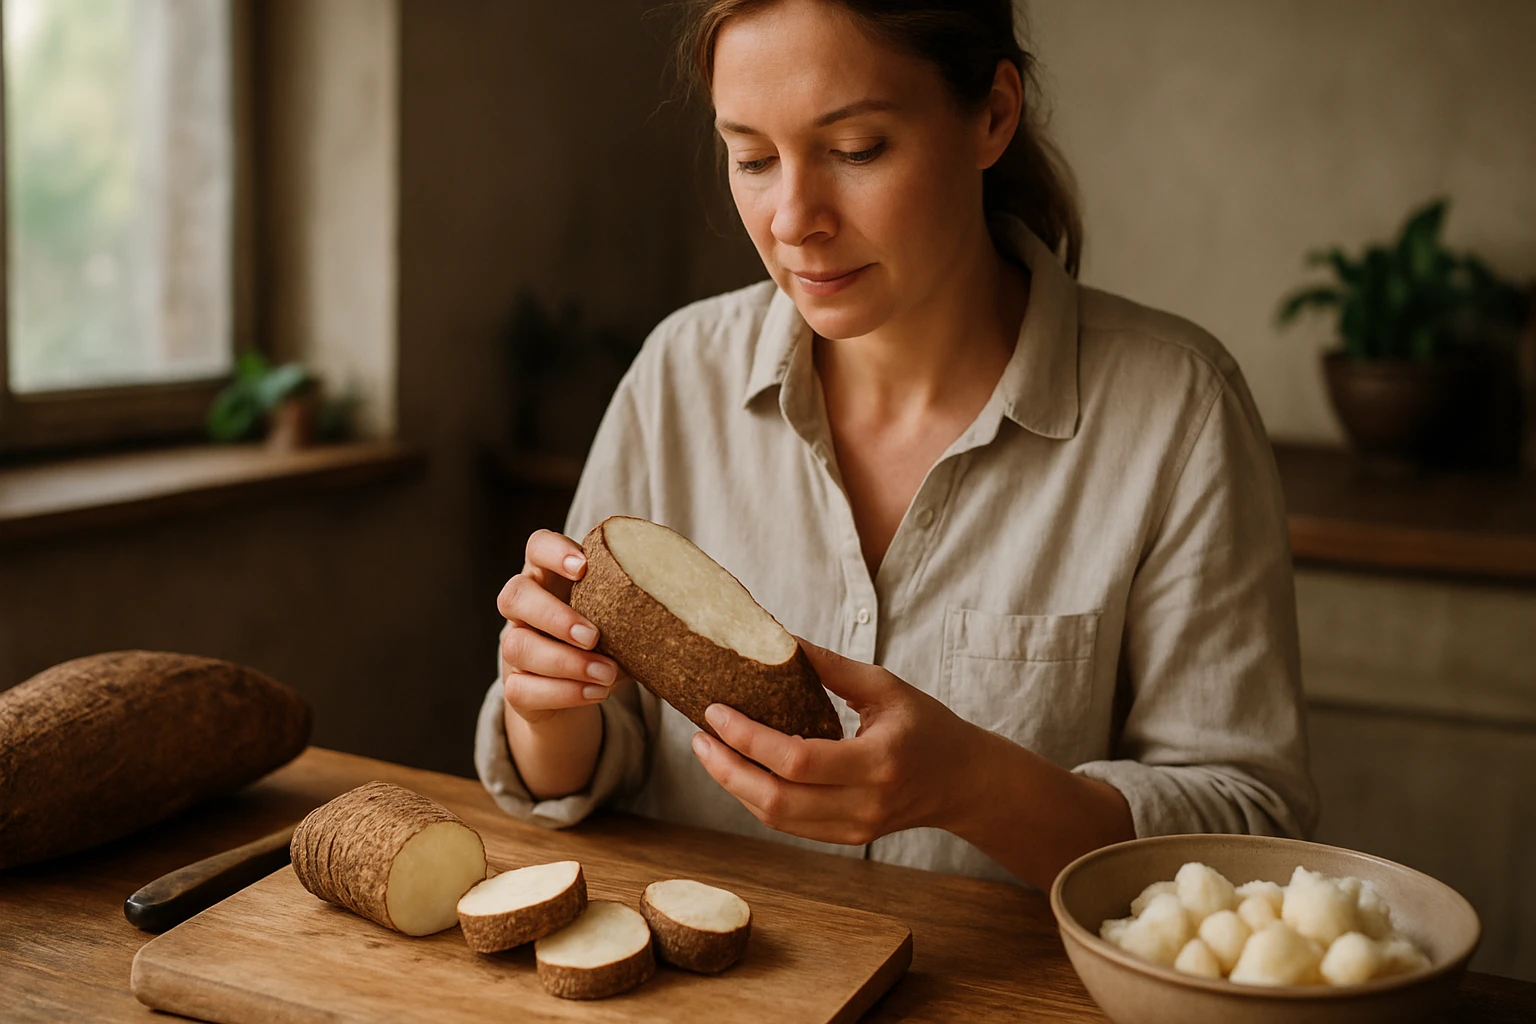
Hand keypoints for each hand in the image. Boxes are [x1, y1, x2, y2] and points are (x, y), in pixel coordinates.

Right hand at [496, 529, 625, 725]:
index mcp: (550, 576)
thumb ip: (638, 606)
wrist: (586, 689)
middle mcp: (524, 607)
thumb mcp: (623, 618)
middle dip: (554, 616)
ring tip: (607, 673)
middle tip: (594, 635)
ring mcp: (514, 645)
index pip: (537, 547)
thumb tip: (684, 605)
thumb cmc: (611, 640)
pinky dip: (562, 692)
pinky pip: (521, 689)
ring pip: (516, 646)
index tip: (584, 568)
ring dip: (565, 662)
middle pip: (515, 596)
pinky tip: (596, 692)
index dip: (553, 552)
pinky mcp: (515, 685)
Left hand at [689, 639, 984, 845]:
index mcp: (880, 760)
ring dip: (734, 786)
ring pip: (776, 818)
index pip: (798, 760)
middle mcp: (867, 803)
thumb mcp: (885, 686)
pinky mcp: (847, 838)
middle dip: (727, 769)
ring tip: (709, 751)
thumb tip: (778, 636)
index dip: (748, 739)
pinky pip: (788, 825)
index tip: (716, 711)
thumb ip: (830, 666)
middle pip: (777, 799)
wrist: (964, 781)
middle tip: (699, 736)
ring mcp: (856, 828)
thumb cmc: (927, 725)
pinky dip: (756, 799)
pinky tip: (738, 771)